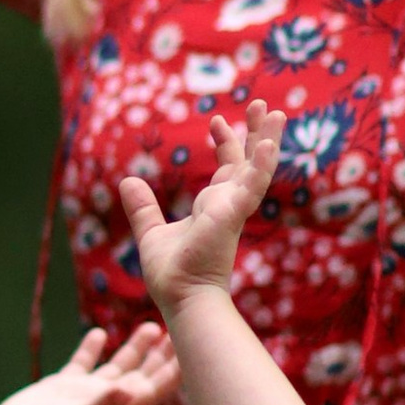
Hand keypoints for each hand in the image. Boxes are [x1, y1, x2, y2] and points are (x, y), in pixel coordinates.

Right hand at [0, 324, 180, 404]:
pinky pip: (83, 365)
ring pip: (117, 368)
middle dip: (162, 356)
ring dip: (135, 349)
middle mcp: (104, 403)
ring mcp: (83, 396)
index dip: (175, 371)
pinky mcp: (60, 390)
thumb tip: (127, 390)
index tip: (197, 348)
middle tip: (182, 329)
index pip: (154, 388)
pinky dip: (93, 349)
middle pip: (143, 376)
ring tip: (151, 326)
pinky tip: (99, 333)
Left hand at [121, 99, 282, 315]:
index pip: (228, 168)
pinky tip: (266, 144)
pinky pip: (250, 187)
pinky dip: (260, 165)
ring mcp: (234, 210)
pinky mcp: (232, 216)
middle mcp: (229, 205)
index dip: (225, 143)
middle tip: (262, 106)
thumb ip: (142, 208)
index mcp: (215, 207)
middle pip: (251, 162)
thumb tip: (127, 181)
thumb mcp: (151, 233)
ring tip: (276, 114)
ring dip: (268, 142)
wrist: (180, 298)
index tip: (216, 120)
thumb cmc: (172, 274)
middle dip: (257, 133)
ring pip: (259, 170)